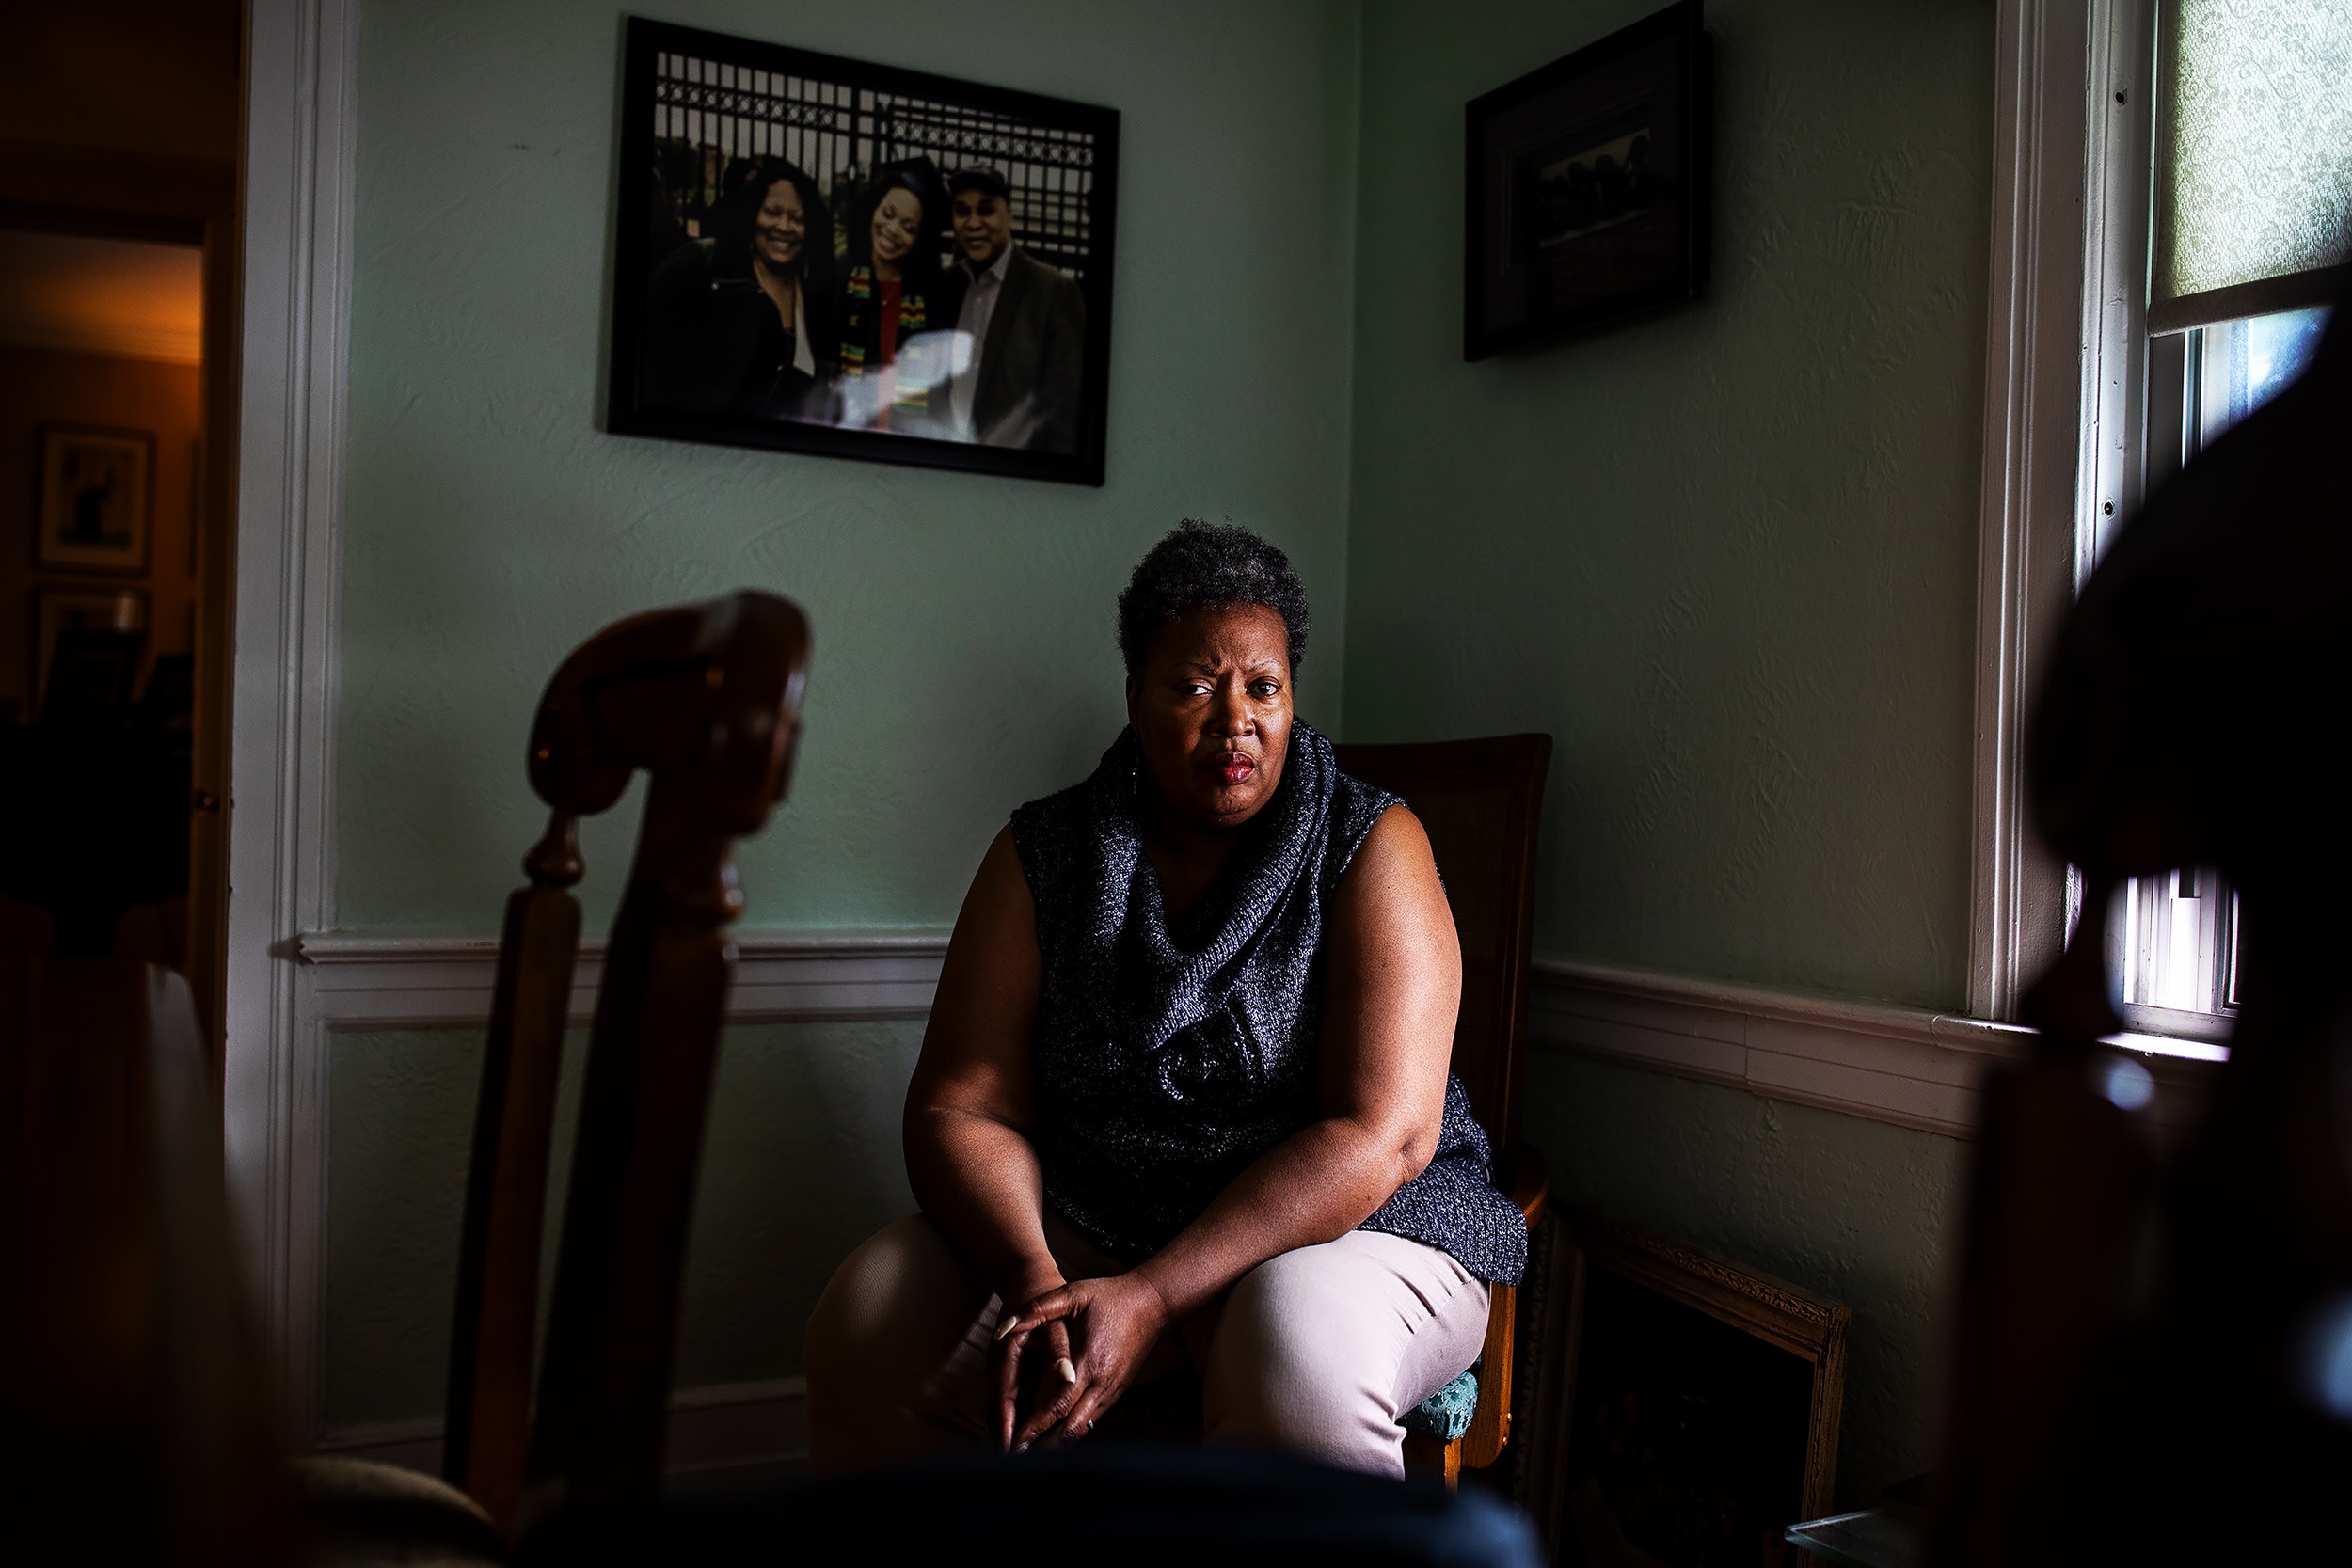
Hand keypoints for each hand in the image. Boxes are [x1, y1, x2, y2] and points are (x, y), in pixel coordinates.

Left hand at [994, 1272, 1173, 1451]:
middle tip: (1018, 1459)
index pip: (1058, 1404)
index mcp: (1089, 1361)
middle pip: (1070, 1427)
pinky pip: (1091, 1420)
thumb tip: (1003, 1328)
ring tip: (1032, 1456)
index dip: (1036, 1426)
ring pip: (1082, 1429)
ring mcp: (1112, 1391)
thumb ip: (1038, 1309)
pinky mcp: (1117, 1392)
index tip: (1016, 1441)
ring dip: (1057, 1444)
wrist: (1153, 1303)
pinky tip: (1054, 1440)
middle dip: (1043, 1445)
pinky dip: (1071, 1432)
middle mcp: (1102, 1383)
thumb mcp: (1073, 1293)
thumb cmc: (1110, 1296)